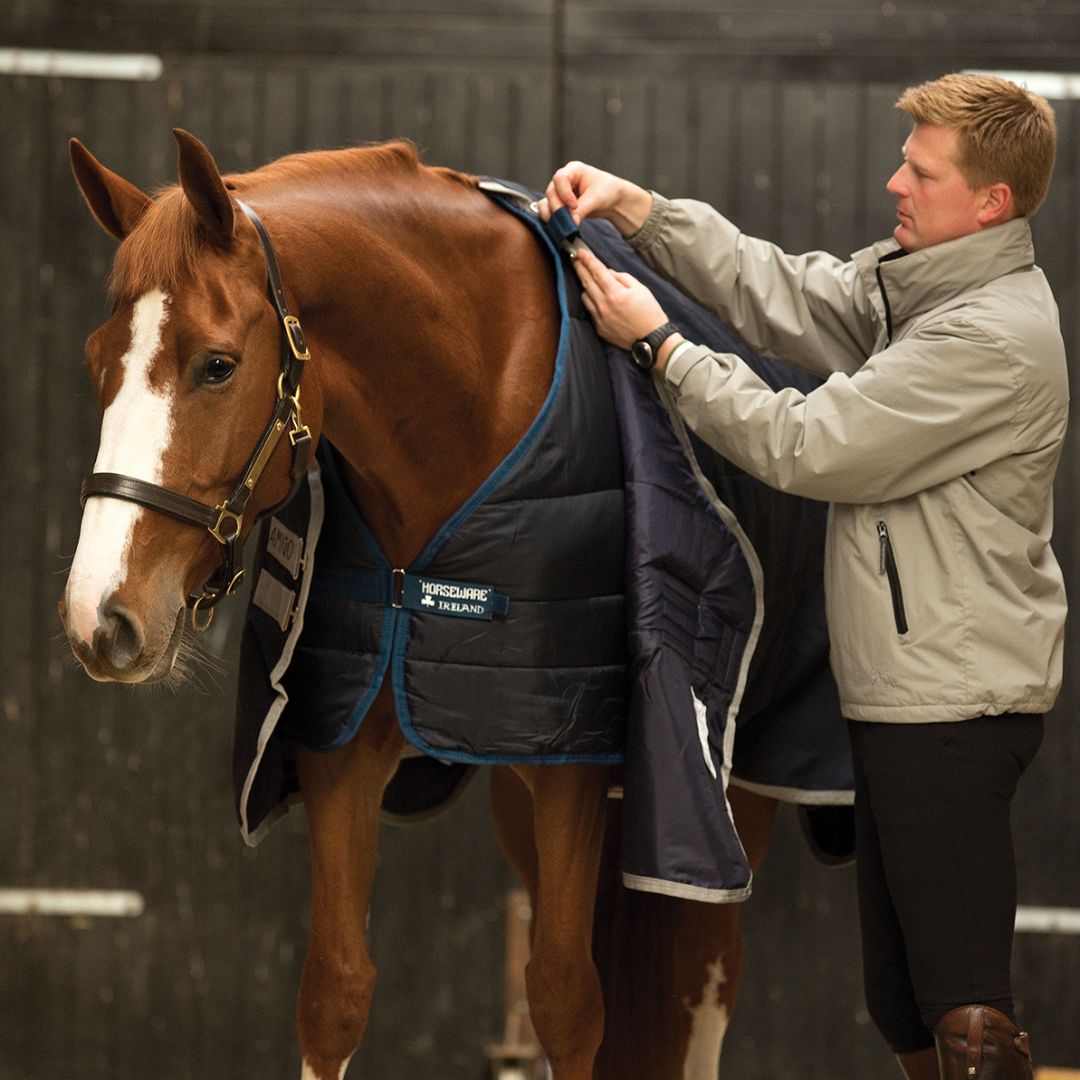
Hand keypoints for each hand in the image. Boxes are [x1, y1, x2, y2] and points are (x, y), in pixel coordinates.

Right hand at [538, 161, 652, 236]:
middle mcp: (563, 180)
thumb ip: (582, 210)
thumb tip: (571, 222)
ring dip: (552, 214)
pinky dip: (551, 218)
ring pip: (547, 202)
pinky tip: (558, 225)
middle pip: (551, 192)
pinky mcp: (559, 204)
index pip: (560, 178)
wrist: (612, 200)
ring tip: (562, 224)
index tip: (574, 206)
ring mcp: (559, 192)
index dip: (564, 193)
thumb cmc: (607, 191)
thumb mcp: (596, 199)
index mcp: (574, 170)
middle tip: (567, 219)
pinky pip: (548, 210)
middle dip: (558, 207)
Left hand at [572, 247, 669, 349]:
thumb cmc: (650, 312)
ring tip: (587, 278)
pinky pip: (590, 310)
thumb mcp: (640, 289)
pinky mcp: (599, 328)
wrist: (652, 339)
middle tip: (574, 258)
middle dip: (580, 268)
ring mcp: (600, 318)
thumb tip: (607, 272)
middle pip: (586, 282)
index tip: (580, 251)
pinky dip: (591, 300)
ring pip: (585, 296)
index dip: (588, 260)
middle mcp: (604, 305)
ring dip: (585, 285)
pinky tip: (594, 296)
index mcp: (616, 293)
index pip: (597, 272)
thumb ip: (622, 277)